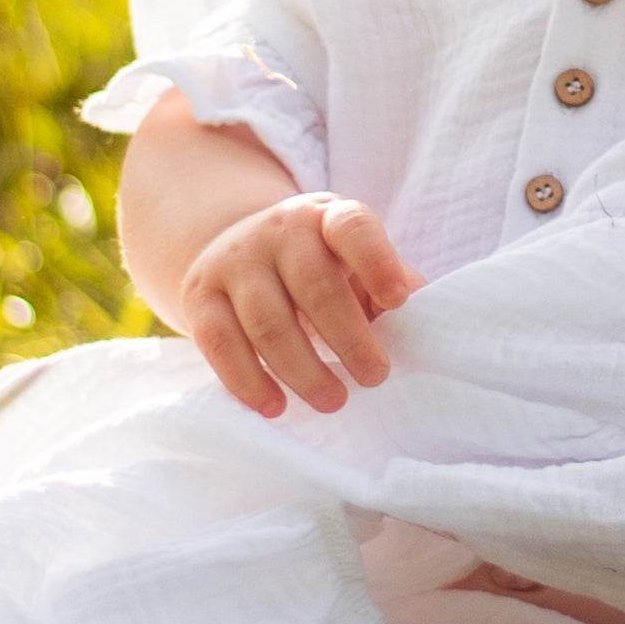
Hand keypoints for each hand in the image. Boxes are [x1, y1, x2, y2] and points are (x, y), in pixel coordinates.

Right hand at [177, 195, 413, 417]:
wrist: (239, 247)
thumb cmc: (320, 264)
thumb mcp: (355, 260)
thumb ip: (389, 281)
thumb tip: (424, 313)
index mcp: (328, 217)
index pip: (353, 228)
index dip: (377, 262)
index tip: (398, 302)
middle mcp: (279, 230)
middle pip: (314, 285)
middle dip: (348, 338)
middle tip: (374, 377)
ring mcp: (235, 260)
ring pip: (267, 321)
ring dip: (303, 370)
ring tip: (333, 402)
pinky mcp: (200, 294)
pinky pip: (220, 343)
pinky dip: (248, 381)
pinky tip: (275, 407)